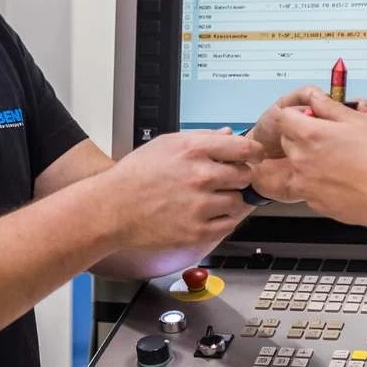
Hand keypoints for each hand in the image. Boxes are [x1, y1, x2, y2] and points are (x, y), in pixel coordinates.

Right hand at [101, 129, 262, 250]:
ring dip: (230, 199)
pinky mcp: (197, 231)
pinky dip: (222, 219)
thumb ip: (202, 137)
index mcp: (194, 150)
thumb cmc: (135, 175)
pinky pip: (228, 224)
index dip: (253, 153)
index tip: (253, 157)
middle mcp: (200, 176)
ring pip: (239, 201)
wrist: (113, 208)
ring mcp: (200, 206)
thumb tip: (229, 134)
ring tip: (209, 198)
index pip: (244, 148)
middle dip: (238, 176)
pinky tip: (206, 213)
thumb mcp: (166, 144)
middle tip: (225, 179)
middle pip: (245, 175)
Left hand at [274, 88, 366, 227]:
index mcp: (310, 135)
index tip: (312, 116)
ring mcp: (304, 183)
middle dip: (302, 135)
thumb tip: (316, 98)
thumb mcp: (360, 121)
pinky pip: (307, 185)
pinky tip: (340, 177)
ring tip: (336, 159)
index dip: (298, 114)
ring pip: (296, 164)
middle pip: (287, 140)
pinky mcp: (312, 201)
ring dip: (309, 159)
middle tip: (329, 137)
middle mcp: (301, 159)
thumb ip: (330, 107)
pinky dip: (317, 180)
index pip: (283, 117)